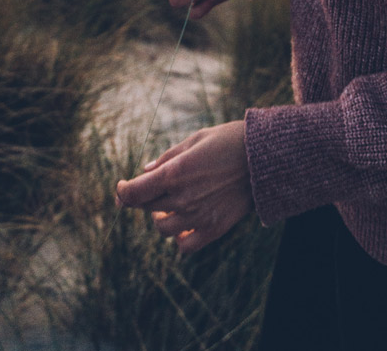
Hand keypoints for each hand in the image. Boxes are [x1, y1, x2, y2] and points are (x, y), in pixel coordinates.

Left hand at [114, 120, 253, 253]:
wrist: (264, 158)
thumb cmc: (227, 142)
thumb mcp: (193, 140)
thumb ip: (166, 158)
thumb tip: (144, 172)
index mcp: (174, 173)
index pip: (132, 193)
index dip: (121, 191)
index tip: (122, 186)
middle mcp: (183, 198)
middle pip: (145, 208)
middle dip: (142, 199)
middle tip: (151, 189)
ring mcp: (198, 216)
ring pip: (162, 228)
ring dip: (161, 217)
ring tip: (170, 205)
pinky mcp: (214, 229)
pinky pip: (186, 246)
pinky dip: (180, 239)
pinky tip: (184, 225)